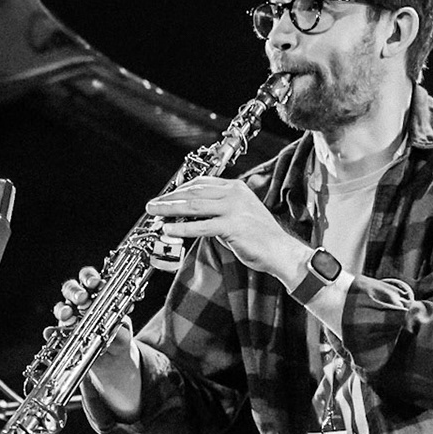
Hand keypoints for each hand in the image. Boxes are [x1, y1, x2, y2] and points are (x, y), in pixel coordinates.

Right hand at [51, 266, 138, 410]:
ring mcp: (70, 317)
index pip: (89, 277)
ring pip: (61, 307)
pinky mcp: (62, 334)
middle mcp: (80, 302)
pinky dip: (51, 331)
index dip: (90, 277)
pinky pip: (53, 331)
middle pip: (71, 288)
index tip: (95, 284)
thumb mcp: (123, 333)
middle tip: (82, 299)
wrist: (114, 359)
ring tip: (67, 315)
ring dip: (63, 309)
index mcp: (96, 293)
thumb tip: (115, 325)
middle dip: (75, 292)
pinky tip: (50, 332)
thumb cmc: (119, 337)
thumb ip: (119, 328)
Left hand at [147, 175, 308, 276]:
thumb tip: (190, 214)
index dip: (180, 189)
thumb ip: (217, 211)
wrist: (280, 251)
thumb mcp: (238, 215)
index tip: (166, 196)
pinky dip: (183, 227)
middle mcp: (234, 194)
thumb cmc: (259, 236)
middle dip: (170, 198)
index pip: (202, 182)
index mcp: (236, 188)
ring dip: (170, 209)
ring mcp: (234, 209)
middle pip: (194, 191)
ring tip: (155, 213)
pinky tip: (170, 229)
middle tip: (153, 204)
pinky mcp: (233, 226)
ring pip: (194, 205)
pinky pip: (202, 226)